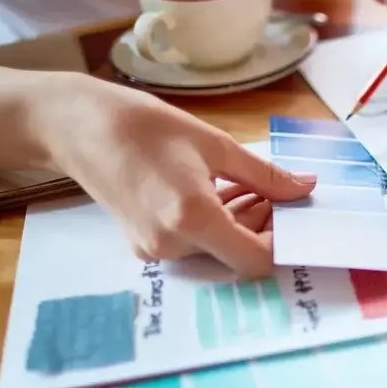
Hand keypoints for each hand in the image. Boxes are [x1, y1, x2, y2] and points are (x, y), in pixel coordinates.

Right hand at [29, 72, 315, 276]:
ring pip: (218, 251)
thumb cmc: (148, 127)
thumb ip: (266, 175)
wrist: (79, 127)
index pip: (256, 261)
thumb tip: (307, 187)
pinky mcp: (144, 246)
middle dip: (263, 229)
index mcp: (194, 219)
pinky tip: (217, 194)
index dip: (281, 242)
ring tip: (245, 188)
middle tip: (270, 192)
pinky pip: (195, 246)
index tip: (289, 213)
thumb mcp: (217, 145)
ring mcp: (155, 250)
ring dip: (240, 225)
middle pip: (238, 256)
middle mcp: (173, 245)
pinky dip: (215, 226)